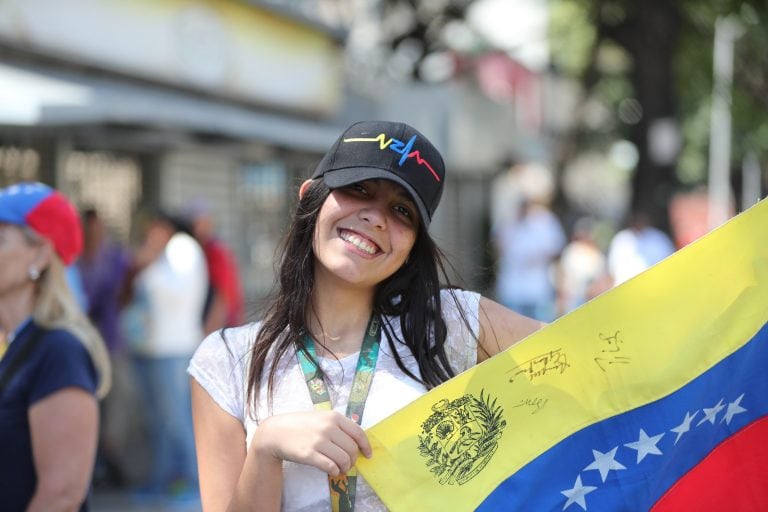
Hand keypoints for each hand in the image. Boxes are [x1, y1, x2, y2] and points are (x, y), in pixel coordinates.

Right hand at [252, 411, 371, 476]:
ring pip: (343, 459)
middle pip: (352, 449)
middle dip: (353, 460)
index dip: (366, 446)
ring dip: (345, 467)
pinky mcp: (310, 454)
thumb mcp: (321, 417)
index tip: (368, 454)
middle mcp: (328, 427)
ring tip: (341, 469)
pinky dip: (335, 472)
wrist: (276, 432)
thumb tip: (357, 437)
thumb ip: (338, 425)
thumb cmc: (300, 425)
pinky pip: (331, 467)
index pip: (358, 433)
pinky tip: (333, 471)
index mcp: (334, 417)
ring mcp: (319, 441)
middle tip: (348, 464)